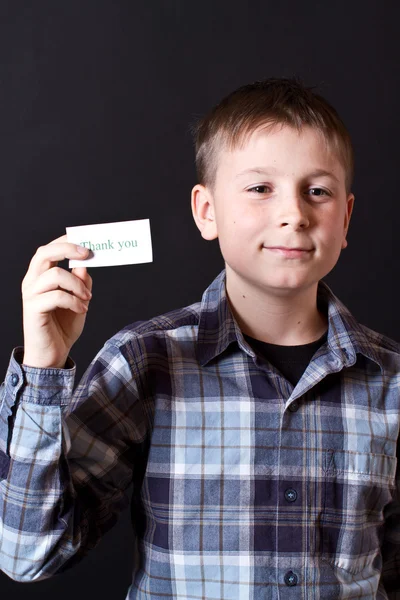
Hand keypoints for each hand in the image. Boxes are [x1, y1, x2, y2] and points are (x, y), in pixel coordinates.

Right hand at [21, 235, 92, 367]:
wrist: (52, 355)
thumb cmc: (63, 326)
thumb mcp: (79, 299)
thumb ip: (81, 281)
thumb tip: (84, 264)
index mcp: (40, 276)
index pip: (48, 249)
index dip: (66, 241)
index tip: (87, 241)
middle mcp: (32, 282)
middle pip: (44, 252)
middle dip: (68, 249)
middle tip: (88, 254)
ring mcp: (31, 295)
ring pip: (55, 274)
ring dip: (77, 284)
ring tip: (87, 297)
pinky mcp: (33, 309)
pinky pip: (57, 296)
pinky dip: (75, 301)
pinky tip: (81, 310)